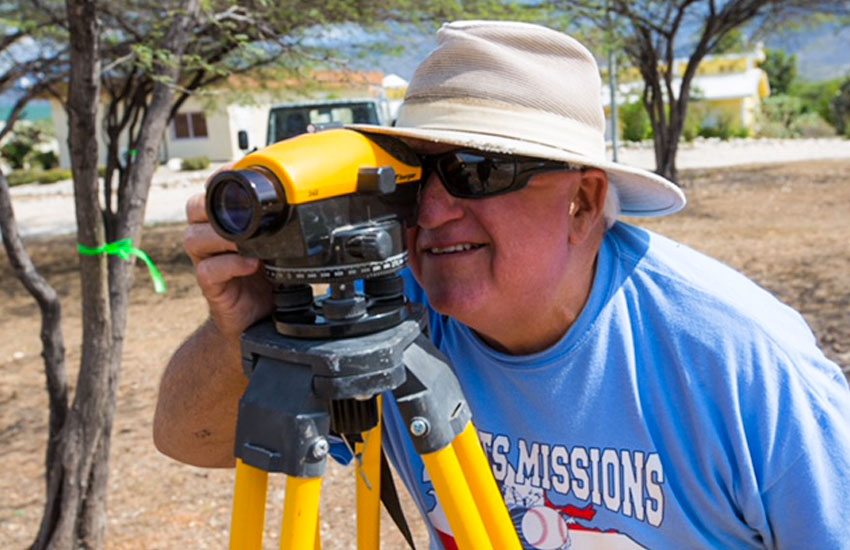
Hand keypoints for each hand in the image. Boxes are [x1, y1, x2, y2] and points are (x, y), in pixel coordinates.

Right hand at [184, 166, 273, 338]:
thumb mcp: (277, 245)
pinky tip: (249, 264)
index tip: (238, 170)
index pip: (211, 191)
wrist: (260, 315)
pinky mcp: (211, 286)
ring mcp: (207, 261)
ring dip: (221, 236)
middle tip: (242, 211)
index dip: (221, 178)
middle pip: (194, 209)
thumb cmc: (267, 276)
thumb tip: (305, 200)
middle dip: (213, 205)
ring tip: (247, 242)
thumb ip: (281, 225)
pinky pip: (208, 270)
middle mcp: (210, 238)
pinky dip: (229, 264)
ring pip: (195, 238)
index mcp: (224, 222)